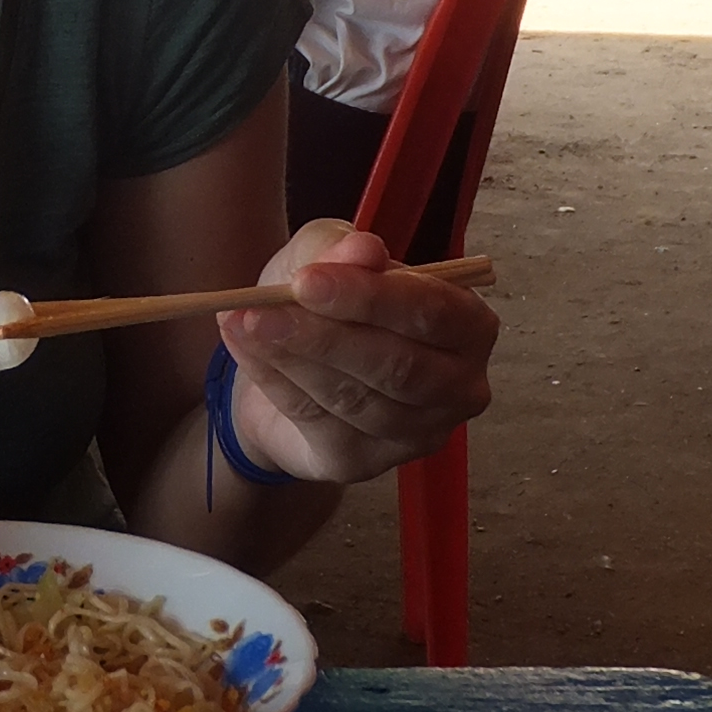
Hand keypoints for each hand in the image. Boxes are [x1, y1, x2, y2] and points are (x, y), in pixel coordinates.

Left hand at [219, 221, 494, 486]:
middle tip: (262, 310)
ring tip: (243, 322)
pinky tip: (245, 349)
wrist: (289, 363)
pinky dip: (274, 382)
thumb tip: (364, 249)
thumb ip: (342, 248)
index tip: (308, 281)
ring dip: (291, 358)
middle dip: (325, 337)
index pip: (432, 313)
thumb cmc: (328, 302)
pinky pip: (317, 422)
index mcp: (468, 325)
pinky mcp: (366, 463)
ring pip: (354, 399)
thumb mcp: (326, 256)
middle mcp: (459, 387)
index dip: (370, 298)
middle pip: (399, 367)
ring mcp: (417, 434)